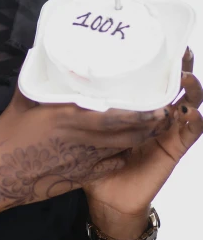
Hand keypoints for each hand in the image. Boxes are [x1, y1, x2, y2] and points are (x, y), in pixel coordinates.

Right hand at [0, 82, 176, 208]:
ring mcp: (82, 161)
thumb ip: (34, 85)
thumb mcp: (19, 105)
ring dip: (137, 138)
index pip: (114, 115)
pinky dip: (120, 156)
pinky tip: (123, 149)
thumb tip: (35, 60)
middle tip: (159, 113)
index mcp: (67, 118)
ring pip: (121, 149)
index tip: (153, 102)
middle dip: (147, 124)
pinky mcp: (79, 176)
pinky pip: (109, 165)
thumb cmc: (4, 140)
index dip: (139, 112)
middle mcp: (81, 140)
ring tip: (148, 127)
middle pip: (126, 133)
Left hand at [83, 47, 202, 221]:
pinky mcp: (172, 149)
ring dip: (190, 89)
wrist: (107, 199)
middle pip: (173, 86)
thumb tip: (51, 78)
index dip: (158, 61)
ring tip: (185, 78)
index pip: (149, 79)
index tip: (161, 40)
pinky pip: (190, 133)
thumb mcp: (78, 127)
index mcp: (132, 108)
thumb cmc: (90, 162)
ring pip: (188, 104)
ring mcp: (166, 132)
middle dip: (181, 67)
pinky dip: (193, 121)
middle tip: (183, 50)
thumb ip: (71, 105)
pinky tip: (189, 112)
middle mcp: (153, 116)